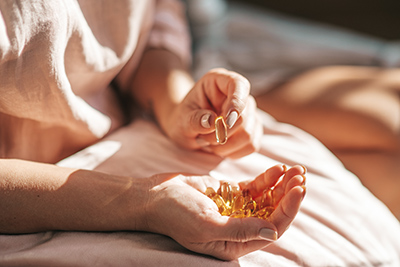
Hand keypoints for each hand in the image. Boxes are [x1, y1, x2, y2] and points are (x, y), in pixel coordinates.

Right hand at [142, 164, 305, 259]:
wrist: (155, 196)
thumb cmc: (175, 214)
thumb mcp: (207, 225)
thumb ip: (240, 230)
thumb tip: (273, 232)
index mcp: (235, 243)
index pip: (271, 228)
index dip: (287, 210)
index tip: (298, 189)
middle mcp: (239, 229)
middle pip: (273, 213)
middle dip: (288, 195)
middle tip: (300, 176)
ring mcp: (235, 210)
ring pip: (267, 199)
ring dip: (281, 185)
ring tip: (295, 169)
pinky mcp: (230, 194)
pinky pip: (254, 188)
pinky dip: (267, 179)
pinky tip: (277, 169)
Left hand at [165, 68, 262, 158]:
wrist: (186, 131)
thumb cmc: (183, 120)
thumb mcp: (182, 120)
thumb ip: (194, 120)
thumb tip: (212, 121)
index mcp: (219, 81)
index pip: (238, 84)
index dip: (236, 103)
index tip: (226, 122)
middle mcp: (238, 94)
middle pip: (244, 116)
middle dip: (222, 134)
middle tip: (201, 138)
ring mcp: (248, 112)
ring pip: (248, 134)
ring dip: (225, 145)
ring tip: (208, 142)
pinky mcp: (253, 130)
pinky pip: (251, 145)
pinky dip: (233, 152)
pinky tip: (219, 148)